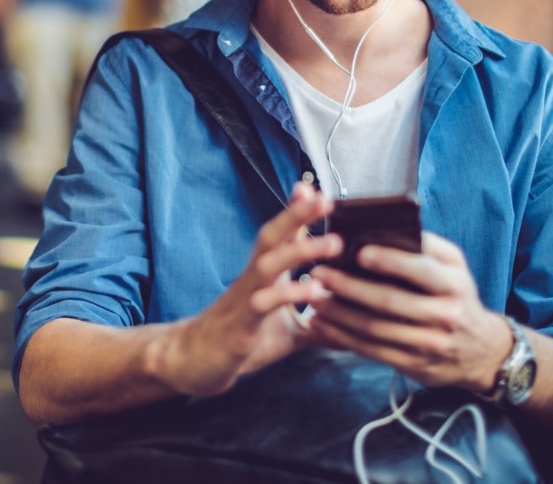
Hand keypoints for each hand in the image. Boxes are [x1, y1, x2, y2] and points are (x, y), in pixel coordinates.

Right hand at [155, 181, 340, 396]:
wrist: (195, 363)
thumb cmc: (243, 340)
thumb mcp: (289, 331)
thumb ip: (319, 323)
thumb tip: (357, 325)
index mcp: (265, 277)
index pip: (282, 237)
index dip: (296, 213)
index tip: (316, 190)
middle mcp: (255, 280)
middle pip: (272, 237)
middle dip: (297, 215)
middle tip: (323, 198)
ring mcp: (246, 299)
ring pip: (269, 264)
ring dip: (301, 250)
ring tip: (334, 242)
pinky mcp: (242, 324)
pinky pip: (264, 303)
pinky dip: (289, 295)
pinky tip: (314, 291)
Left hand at [306, 232, 511, 392]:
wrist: (483, 351)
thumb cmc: (457, 296)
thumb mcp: (455, 268)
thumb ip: (426, 248)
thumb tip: (383, 229)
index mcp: (455, 283)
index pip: (422, 269)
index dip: (390, 260)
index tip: (358, 251)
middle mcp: (446, 314)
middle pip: (390, 301)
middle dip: (349, 286)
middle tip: (318, 273)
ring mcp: (430, 343)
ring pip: (376, 328)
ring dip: (339, 313)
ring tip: (313, 297)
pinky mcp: (414, 364)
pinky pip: (372, 349)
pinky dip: (342, 336)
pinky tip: (321, 323)